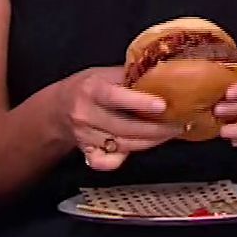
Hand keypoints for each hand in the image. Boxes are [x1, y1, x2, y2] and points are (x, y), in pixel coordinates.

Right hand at [58, 68, 181, 173]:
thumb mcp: (106, 74)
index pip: (115, 97)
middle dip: (156, 129)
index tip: (162, 106)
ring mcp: (84, 136)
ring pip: (123, 146)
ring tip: (167, 134)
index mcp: (92, 89)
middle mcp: (85, 114)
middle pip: (124, 128)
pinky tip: (137, 146)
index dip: (140, 102)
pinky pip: (107, 163)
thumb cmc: (89, 87)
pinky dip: (123, 158)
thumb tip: (166, 78)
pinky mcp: (86, 151)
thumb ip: (132, 77)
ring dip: (149, 142)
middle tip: (178, 125)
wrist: (59, 107)